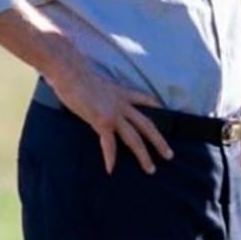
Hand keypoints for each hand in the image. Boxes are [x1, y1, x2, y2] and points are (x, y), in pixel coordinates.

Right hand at [50, 67, 172, 174]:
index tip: (166, 117)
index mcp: (122, 93)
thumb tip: (96, 98)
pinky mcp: (102, 121)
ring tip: (150, 169)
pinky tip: (110, 169)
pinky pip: (109, 143)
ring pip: (134, 138)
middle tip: (169, 155)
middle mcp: (122, 103)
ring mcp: (114, 113)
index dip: (157, 108)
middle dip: (159, 141)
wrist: (70, 71)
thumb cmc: (78, 74)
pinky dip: (110, 157)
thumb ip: (103, 93)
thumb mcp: (98, 82)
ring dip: (143, 155)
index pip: (146, 100)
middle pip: (147, 125)